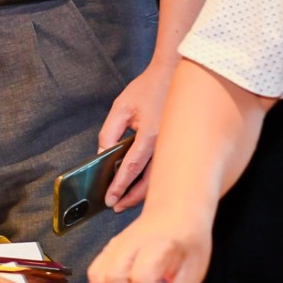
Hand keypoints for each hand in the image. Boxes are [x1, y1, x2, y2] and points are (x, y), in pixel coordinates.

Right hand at [87, 213, 211, 282]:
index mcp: (157, 247)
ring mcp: (115, 245)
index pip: (141, 276)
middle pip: (113, 276)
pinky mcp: (107, 249)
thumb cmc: (188, 238)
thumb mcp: (196, 266)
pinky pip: (95, 272)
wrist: (174, 209)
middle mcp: (130, 244)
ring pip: (98, 275)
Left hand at [97, 59, 174, 209]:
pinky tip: (142, 186)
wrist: (176, 75)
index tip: (109, 199)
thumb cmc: (148, 89)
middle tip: (116, 207)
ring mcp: (176, 147)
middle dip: (131, 197)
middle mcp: (167, 145)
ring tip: (126, 201)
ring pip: (160, 179)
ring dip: (143, 193)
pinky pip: (166, 169)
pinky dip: (154, 181)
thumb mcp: (121, 107)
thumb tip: (102, 154)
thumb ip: (109, 132)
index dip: (120, 186)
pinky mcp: (179, 146)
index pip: (132, 168)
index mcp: (151, 135)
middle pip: (149, 182)